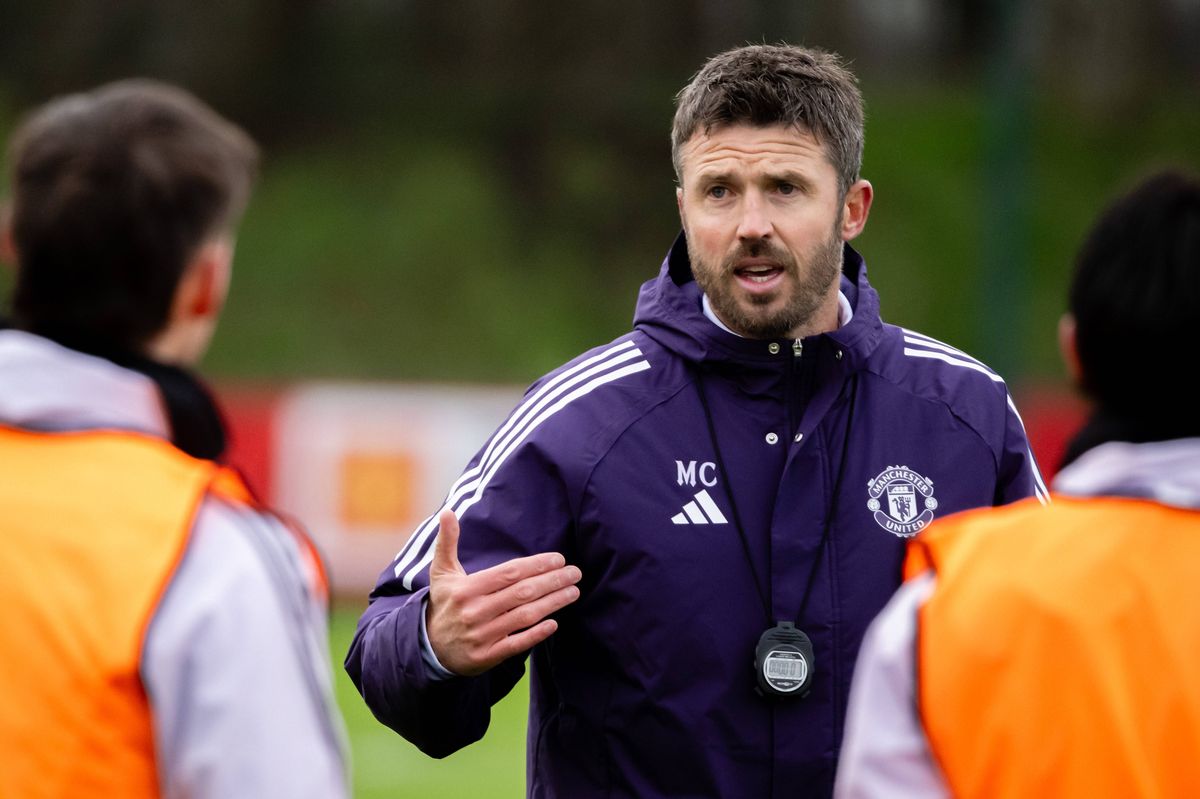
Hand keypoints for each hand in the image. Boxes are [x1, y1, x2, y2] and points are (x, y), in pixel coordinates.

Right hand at [426, 509, 581, 676]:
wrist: (429, 647)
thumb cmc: (444, 603)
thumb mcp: (441, 572)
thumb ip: (447, 542)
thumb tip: (447, 511)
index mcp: (466, 589)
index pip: (509, 573)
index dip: (536, 565)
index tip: (559, 559)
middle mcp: (475, 611)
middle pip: (522, 593)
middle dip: (553, 581)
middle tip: (575, 573)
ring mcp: (482, 635)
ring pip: (524, 616)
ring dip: (553, 603)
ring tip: (573, 592)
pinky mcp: (487, 656)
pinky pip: (517, 644)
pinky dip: (536, 634)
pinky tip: (554, 623)